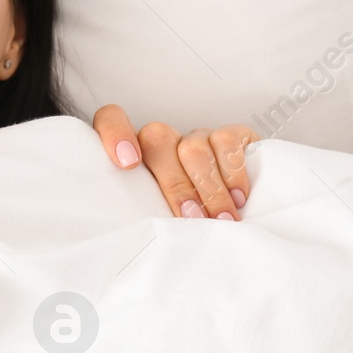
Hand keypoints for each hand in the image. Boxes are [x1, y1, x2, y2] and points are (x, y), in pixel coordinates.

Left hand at [92, 105, 256, 219]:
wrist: (241, 213)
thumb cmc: (186, 221)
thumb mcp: (158, 218)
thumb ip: (145, 212)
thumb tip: (145, 232)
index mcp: (136, 156)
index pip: (112, 120)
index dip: (115, 133)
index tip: (126, 163)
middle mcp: (165, 141)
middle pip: (157, 139)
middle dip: (175, 185)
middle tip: (191, 217)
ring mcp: (197, 137)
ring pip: (193, 147)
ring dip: (208, 189)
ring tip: (220, 219)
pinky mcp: (232, 136)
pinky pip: (226, 141)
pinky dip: (233, 174)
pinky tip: (238, 198)